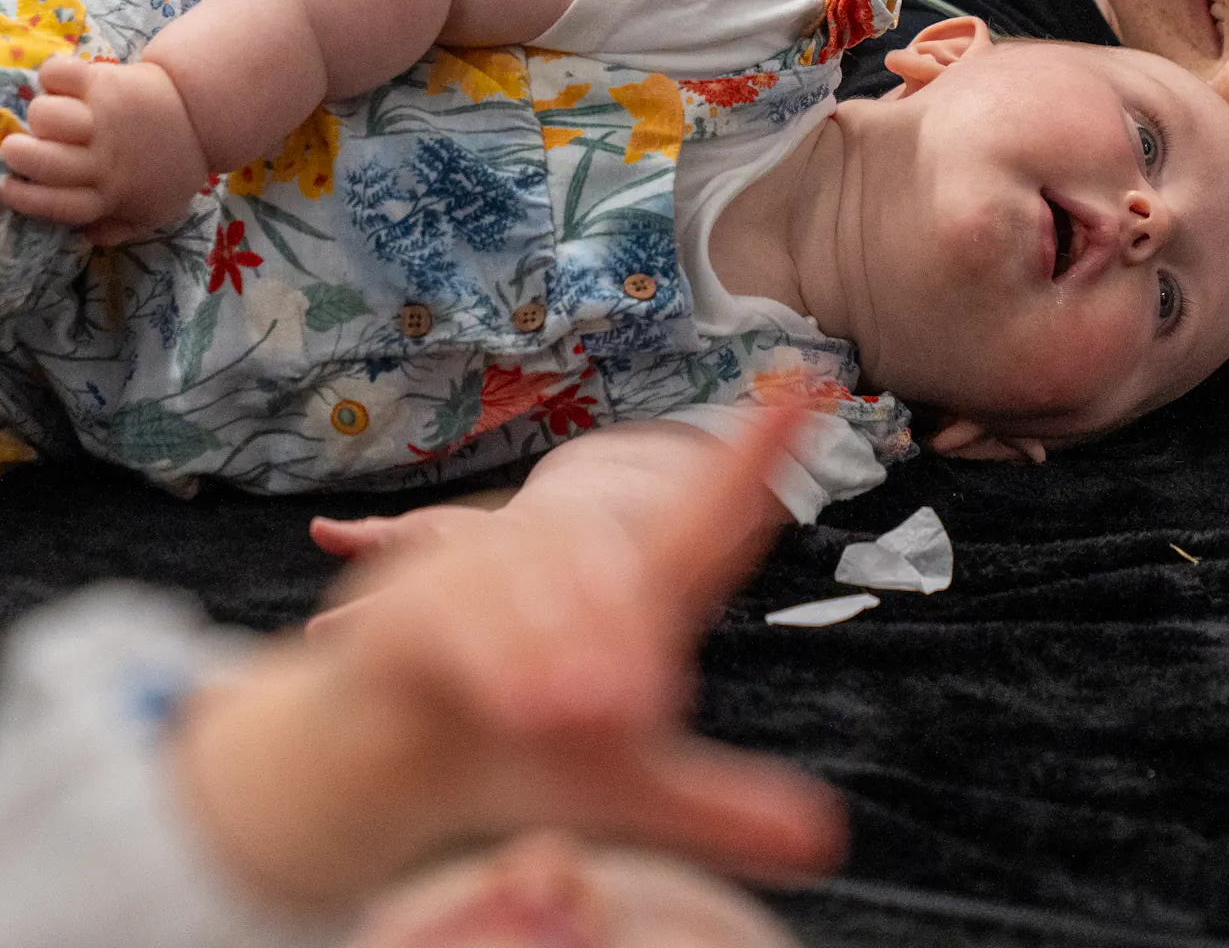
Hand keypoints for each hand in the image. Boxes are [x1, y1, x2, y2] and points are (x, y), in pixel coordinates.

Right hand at [0, 53, 213, 242]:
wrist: (201, 113)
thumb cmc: (170, 165)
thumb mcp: (154, 210)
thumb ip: (118, 228)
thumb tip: (84, 236)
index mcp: (109, 193)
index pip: (55, 205)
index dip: (23, 198)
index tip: (6, 188)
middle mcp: (102, 158)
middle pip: (40, 160)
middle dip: (18, 155)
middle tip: (20, 149)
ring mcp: (104, 116)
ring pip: (45, 115)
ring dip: (40, 115)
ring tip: (52, 117)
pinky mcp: (105, 80)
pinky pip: (59, 73)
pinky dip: (52, 75)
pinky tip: (61, 84)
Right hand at [174, 414, 842, 914]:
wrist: (404, 754)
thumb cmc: (533, 747)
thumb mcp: (628, 788)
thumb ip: (716, 807)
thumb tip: (824, 841)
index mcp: (639, 591)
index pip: (711, 513)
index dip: (758, 453)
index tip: (809, 387)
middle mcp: (570, 563)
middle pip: (616, 568)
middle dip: (622, 630)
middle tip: (635, 705)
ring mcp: (490, 567)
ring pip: (540, 585)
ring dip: (560, 646)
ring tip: (575, 711)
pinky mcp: (420, 599)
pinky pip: (464, 616)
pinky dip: (495, 657)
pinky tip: (518, 704)